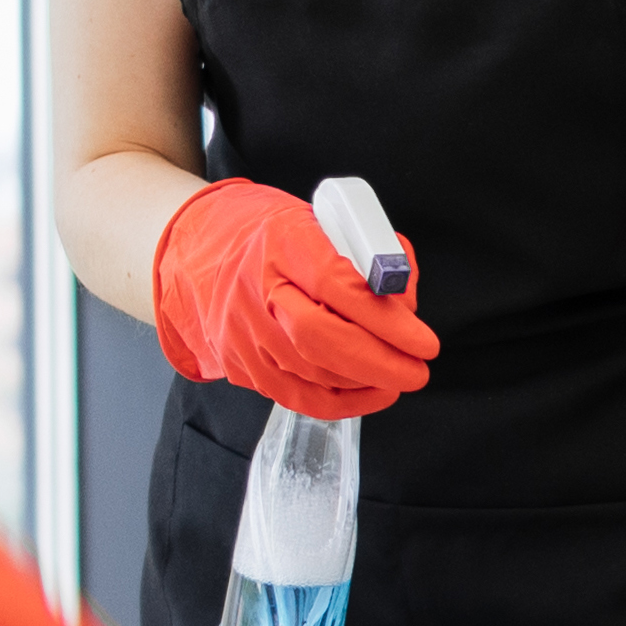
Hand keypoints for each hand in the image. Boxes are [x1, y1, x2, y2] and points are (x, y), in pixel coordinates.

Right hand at [151, 171, 437, 418]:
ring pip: (312, 372)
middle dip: (379, 362)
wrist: (203, 252)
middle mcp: (258, 291)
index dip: (385, 319)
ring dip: (365, 382)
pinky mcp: (243, 365)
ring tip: (400, 376)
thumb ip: (369, 255)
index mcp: (283, 243)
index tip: (422, 340)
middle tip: (418, 369)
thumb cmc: (274, 237)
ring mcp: (245, 333)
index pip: (336, 285)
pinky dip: (342, 402)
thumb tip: (405, 297)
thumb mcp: (322, 223)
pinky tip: (373, 393)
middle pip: (320, 338)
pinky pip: (297, 397)